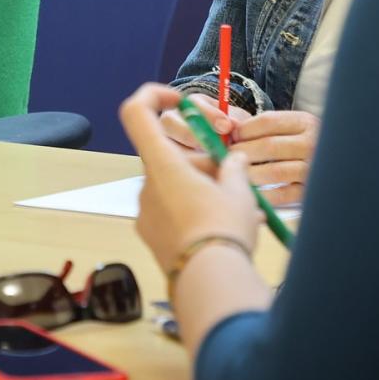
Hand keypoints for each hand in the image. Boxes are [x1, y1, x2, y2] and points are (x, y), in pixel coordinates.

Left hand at [120, 84, 260, 271]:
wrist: (210, 283)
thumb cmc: (223, 229)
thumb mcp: (239, 191)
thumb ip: (233, 168)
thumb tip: (234, 160)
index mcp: (162, 164)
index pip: (137, 113)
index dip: (154, 96)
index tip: (179, 101)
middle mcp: (146, 184)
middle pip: (169, 155)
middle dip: (202, 160)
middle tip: (235, 175)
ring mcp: (145, 212)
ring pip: (174, 185)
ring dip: (202, 188)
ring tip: (241, 208)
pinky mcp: (150, 235)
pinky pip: (172, 211)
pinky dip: (194, 210)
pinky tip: (224, 227)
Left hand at [229, 109, 318, 202]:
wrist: (335, 166)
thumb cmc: (299, 145)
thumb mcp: (288, 128)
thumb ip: (262, 126)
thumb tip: (229, 126)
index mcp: (304, 122)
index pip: (268, 121)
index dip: (243, 129)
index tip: (230, 137)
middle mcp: (313, 143)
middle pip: (269, 146)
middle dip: (242, 152)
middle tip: (226, 158)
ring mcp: (314, 168)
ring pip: (275, 171)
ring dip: (249, 174)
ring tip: (234, 175)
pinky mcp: (311, 191)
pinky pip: (283, 195)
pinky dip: (263, 195)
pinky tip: (250, 194)